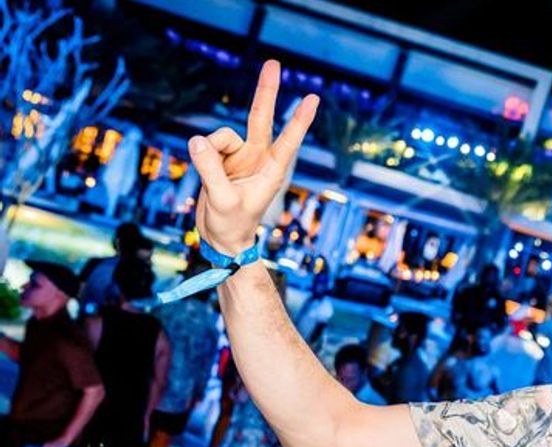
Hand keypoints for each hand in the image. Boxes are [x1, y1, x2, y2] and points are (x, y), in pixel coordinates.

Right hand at [187, 60, 318, 255]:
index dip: (299, 119)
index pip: (288, 141)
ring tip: (212, 178)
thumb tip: (197, 140)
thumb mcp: (223, 201)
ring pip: (221, 136)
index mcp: (272, 170)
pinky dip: (201, 155)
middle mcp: (259, 157)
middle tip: (274, 63)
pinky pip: (206, 145)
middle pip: (260, 118)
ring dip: (210, 151)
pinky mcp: (221, 157)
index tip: (313, 98)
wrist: (221, 237)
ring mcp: (240, 155)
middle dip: (266, 91)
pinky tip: (204, 172)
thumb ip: (210, 171)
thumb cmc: (232, 225)